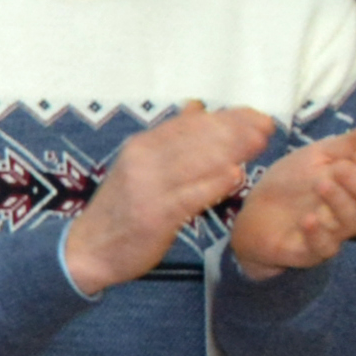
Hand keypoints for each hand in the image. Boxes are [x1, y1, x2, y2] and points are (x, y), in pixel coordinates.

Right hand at [63, 105, 273, 295]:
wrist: (88, 249)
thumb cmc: (121, 207)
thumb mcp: (138, 164)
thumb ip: (169, 137)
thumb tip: (197, 107)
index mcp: (140, 146)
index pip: (188, 123)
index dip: (226, 116)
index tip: (256, 114)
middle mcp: (142, 161)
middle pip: (195, 138)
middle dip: (235, 129)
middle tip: (267, 126)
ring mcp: (147, 188)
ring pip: (195, 162)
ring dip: (232, 150)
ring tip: (260, 143)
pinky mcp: (154, 216)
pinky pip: (189, 196)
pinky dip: (214, 184)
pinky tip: (236, 176)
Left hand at [231, 122, 355, 278]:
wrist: (252, 210)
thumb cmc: (293, 182)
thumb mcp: (321, 154)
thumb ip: (355, 142)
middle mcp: (355, 213)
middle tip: (340, 169)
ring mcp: (334, 234)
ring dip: (341, 200)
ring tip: (320, 184)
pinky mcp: (308, 250)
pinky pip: (324, 247)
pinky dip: (319, 233)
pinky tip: (308, 218)